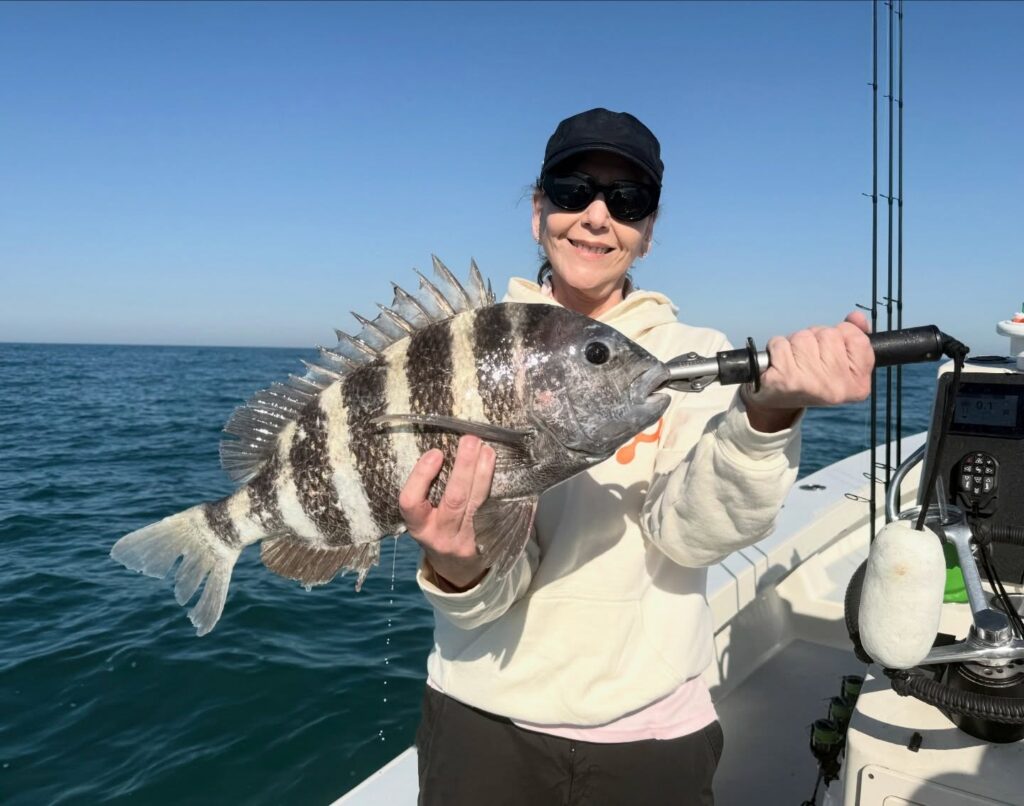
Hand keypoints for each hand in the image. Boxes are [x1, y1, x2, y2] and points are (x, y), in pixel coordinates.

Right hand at [399, 434, 495, 591]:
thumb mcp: (422, 518)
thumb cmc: (437, 530)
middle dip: (464, 468)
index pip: (411, 503)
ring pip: (477, 504)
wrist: (457, 569)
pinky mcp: (487, 542)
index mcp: (418, 527)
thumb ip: (426, 492)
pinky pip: (494, 512)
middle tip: (470, 441)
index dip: (421, 476)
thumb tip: (441, 450)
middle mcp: (440, 536)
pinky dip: (497, 489)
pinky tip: (498, 471)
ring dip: (483, 474)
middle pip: (454, 500)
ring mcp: (466, 541)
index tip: (435, 452)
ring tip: (487, 450)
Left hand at [743, 311, 873, 432]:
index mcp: (858, 386)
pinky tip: (779, 364)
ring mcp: (811, 384)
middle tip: (808, 359)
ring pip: (804, 336)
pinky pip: (781, 343)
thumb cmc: (812, 376)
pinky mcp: (785, 380)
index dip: (842, 335)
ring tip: (794, 361)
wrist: (778, 400)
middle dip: (815, 338)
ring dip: (795, 343)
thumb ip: (854, 337)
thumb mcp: (839, 361)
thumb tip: (856, 317)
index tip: (831, 351)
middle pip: (829, 334)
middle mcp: (837, 388)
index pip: (859, 339)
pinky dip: (776, 347)